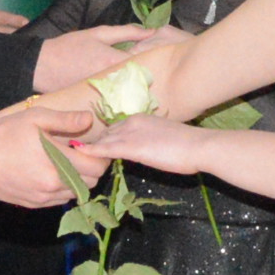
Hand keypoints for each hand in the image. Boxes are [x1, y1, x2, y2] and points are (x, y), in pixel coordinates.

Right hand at [0, 101, 103, 205]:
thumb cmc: (3, 133)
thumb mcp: (34, 118)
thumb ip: (65, 120)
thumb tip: (89, 119)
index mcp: (56, 162)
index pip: (96, 167)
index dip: (101, 157)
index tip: (95, 147)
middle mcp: (52, 185)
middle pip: (89, 183)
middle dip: (91, 169)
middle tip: (82, 154)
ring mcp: (42, 198)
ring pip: (74, 194)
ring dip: (77, 180)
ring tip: (66, 163)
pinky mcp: (32, 204)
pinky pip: (58, 201)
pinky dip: (62, 189)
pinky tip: (51, 174)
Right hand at [33, 23, 186, 91]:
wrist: (39, 67)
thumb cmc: (68, 46)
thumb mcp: (97, 33)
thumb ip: (126, 32)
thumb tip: (152, 30)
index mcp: (113, 62)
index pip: (144, 66)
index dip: (160, 65)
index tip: (175, 64)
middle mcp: (110, 82)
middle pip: (141, 85)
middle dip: (156, 85)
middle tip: (177, 84)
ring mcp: (103, 96)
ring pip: (130, 98)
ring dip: (143, 96)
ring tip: (163, 96)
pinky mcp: (95, 105)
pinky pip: (116, 105)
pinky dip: (127, 103)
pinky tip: (138, 103)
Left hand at [72, 112, 211, 172]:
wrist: (199, 146)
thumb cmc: (188, 146)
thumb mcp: (165, 139)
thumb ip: (150, 141)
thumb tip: (145, 150)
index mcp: (141, 117)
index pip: (116, 127)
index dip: (106, 138)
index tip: (99, 148)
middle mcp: (132, 121)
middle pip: (107, 133)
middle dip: (96, 143)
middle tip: (82, 155)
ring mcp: (130, 133)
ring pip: (103, 140)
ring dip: (90, 149)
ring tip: (76, 157)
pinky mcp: (131, 146)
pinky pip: (105, 149)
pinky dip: (91, 151)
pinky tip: (80, 154)